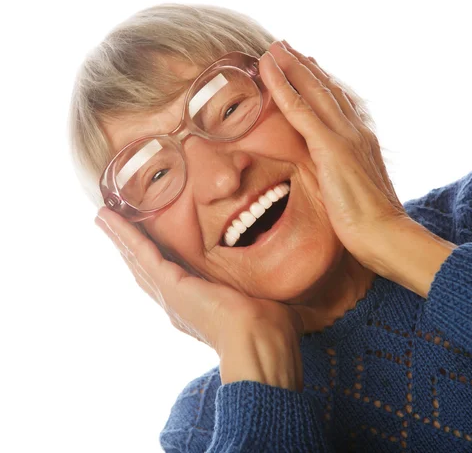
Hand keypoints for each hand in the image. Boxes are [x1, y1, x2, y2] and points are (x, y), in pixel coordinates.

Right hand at [95, 207, 304, 390]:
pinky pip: (143, 255)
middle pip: (146, 268)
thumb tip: (280, 291)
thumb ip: (262, 292)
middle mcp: (178, 303)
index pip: (171, 275)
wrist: (263, 343)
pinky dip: (125, 236)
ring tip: (103, 217)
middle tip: (110, 223)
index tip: (146, 241)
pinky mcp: (171, 287)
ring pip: (139, 260)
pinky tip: (109, 219)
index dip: (155, 257)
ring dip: (120, 237)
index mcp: (198, 306)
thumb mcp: (263, 302)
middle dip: (129, 246)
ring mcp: (171, 296)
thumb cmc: (271, 329)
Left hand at [259, 41, 414, 274]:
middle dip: (304, 66)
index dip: (320, 83)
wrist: (386, 236)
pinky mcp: (332, 148)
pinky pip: (301, 110)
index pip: (339, 104)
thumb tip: (336, 177)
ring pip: (314, 91)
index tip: (306, 66)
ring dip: (292, 66)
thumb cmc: (372, 224)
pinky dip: (283, 87)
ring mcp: (345, 137)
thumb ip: (347, 176)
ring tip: (274, 48)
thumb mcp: (357, 192)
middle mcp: (356, 131)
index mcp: (362, 142)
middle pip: (327, 89)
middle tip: (286, 47)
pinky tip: (268, 71)